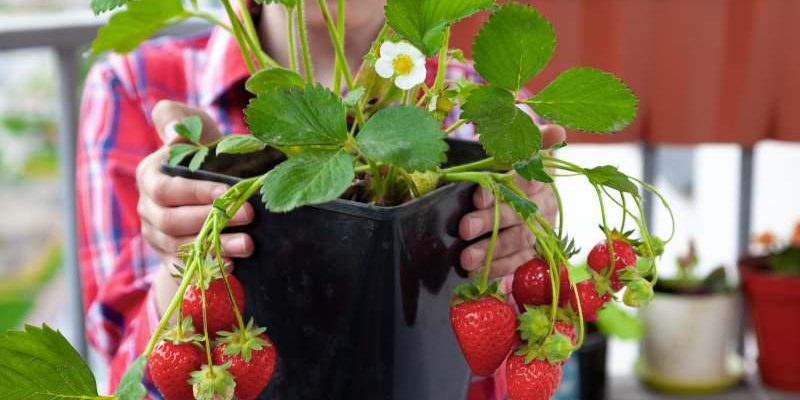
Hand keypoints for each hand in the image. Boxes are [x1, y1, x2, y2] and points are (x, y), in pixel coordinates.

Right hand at [136, 101, 254, 311]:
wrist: (210, 190)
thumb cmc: (207, 153)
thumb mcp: (196, 128)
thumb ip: (181, 120)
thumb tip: (175, 132)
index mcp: (150, 176)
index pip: (166, 189)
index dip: (195, 192)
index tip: (228, 191)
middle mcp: (148, 208)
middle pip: (171, 221)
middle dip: (212, 219)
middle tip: (249, 215)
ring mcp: (157, 236)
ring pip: (181, 247)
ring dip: (217, 246)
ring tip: (249, 243)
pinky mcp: (171, 257)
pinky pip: (187, 267)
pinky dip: (211, 265)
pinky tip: (235, 264)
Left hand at [458, 124, 566, 278]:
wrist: (512, 184)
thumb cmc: (502, 162)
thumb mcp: (506, 147)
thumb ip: (521, 141)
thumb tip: (557, 131)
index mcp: (540, 173)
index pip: (525, 179)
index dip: (501, 188)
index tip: (476, 195)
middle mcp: (544, 202)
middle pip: (520, 213)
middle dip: (490, 222)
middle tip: (464, 228)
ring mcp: (540, 228)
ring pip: (519, 240)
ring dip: (492, 251)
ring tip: (466, 258)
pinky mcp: (532, 249)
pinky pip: (518, 261)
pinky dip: (497, 268)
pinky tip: (476, 272)